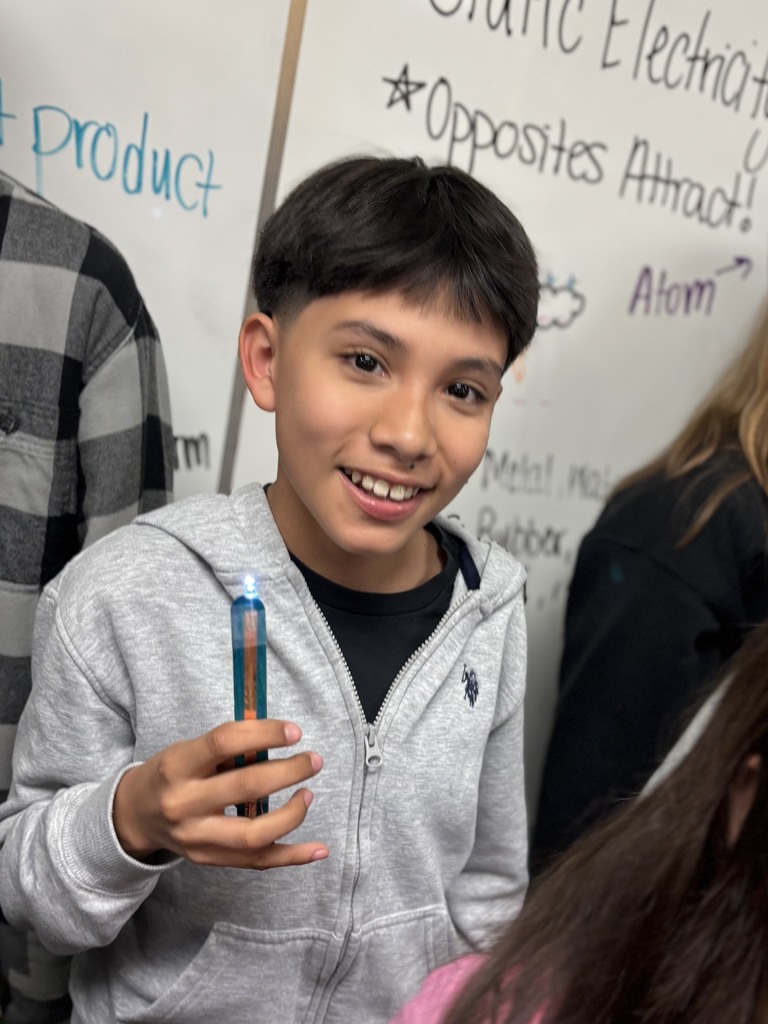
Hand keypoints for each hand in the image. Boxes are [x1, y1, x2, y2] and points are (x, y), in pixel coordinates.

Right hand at [113, 720, 326, 868]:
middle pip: (246, 787)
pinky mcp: (209, 860)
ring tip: (307, 794)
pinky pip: (257, 861)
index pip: (224, 742)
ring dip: (292, 814)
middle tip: (312, 760)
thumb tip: (279, 737)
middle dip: (288, 771)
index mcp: (178, 766)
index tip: (294, 731)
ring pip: (255, 834)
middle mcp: (185, 804)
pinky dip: (292, 856)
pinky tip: (318, 849)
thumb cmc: (171, 774)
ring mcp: (197, 838)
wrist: (135, 816)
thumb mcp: (188, 750)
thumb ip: (228, 748)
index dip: (264, 733)